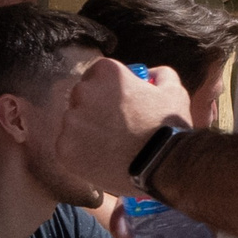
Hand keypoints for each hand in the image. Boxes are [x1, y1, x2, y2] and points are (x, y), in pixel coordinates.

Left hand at [58, 60, 191, 196]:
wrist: (163, 165)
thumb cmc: (170, 126)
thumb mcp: (174, 92)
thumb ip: (161, 75)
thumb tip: (150, 73)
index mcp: (107, 73)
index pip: (96, 74)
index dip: (107, 88)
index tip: (118, 102)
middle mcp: (83, 92)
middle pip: (81, 97)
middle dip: (94, 109)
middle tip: (115, 126)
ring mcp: (71, 122)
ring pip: (74, 124)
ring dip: (87, 132)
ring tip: (112, 147)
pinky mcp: (64, 148)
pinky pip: (68, 147)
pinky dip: (82, 153)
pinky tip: (104, 159)